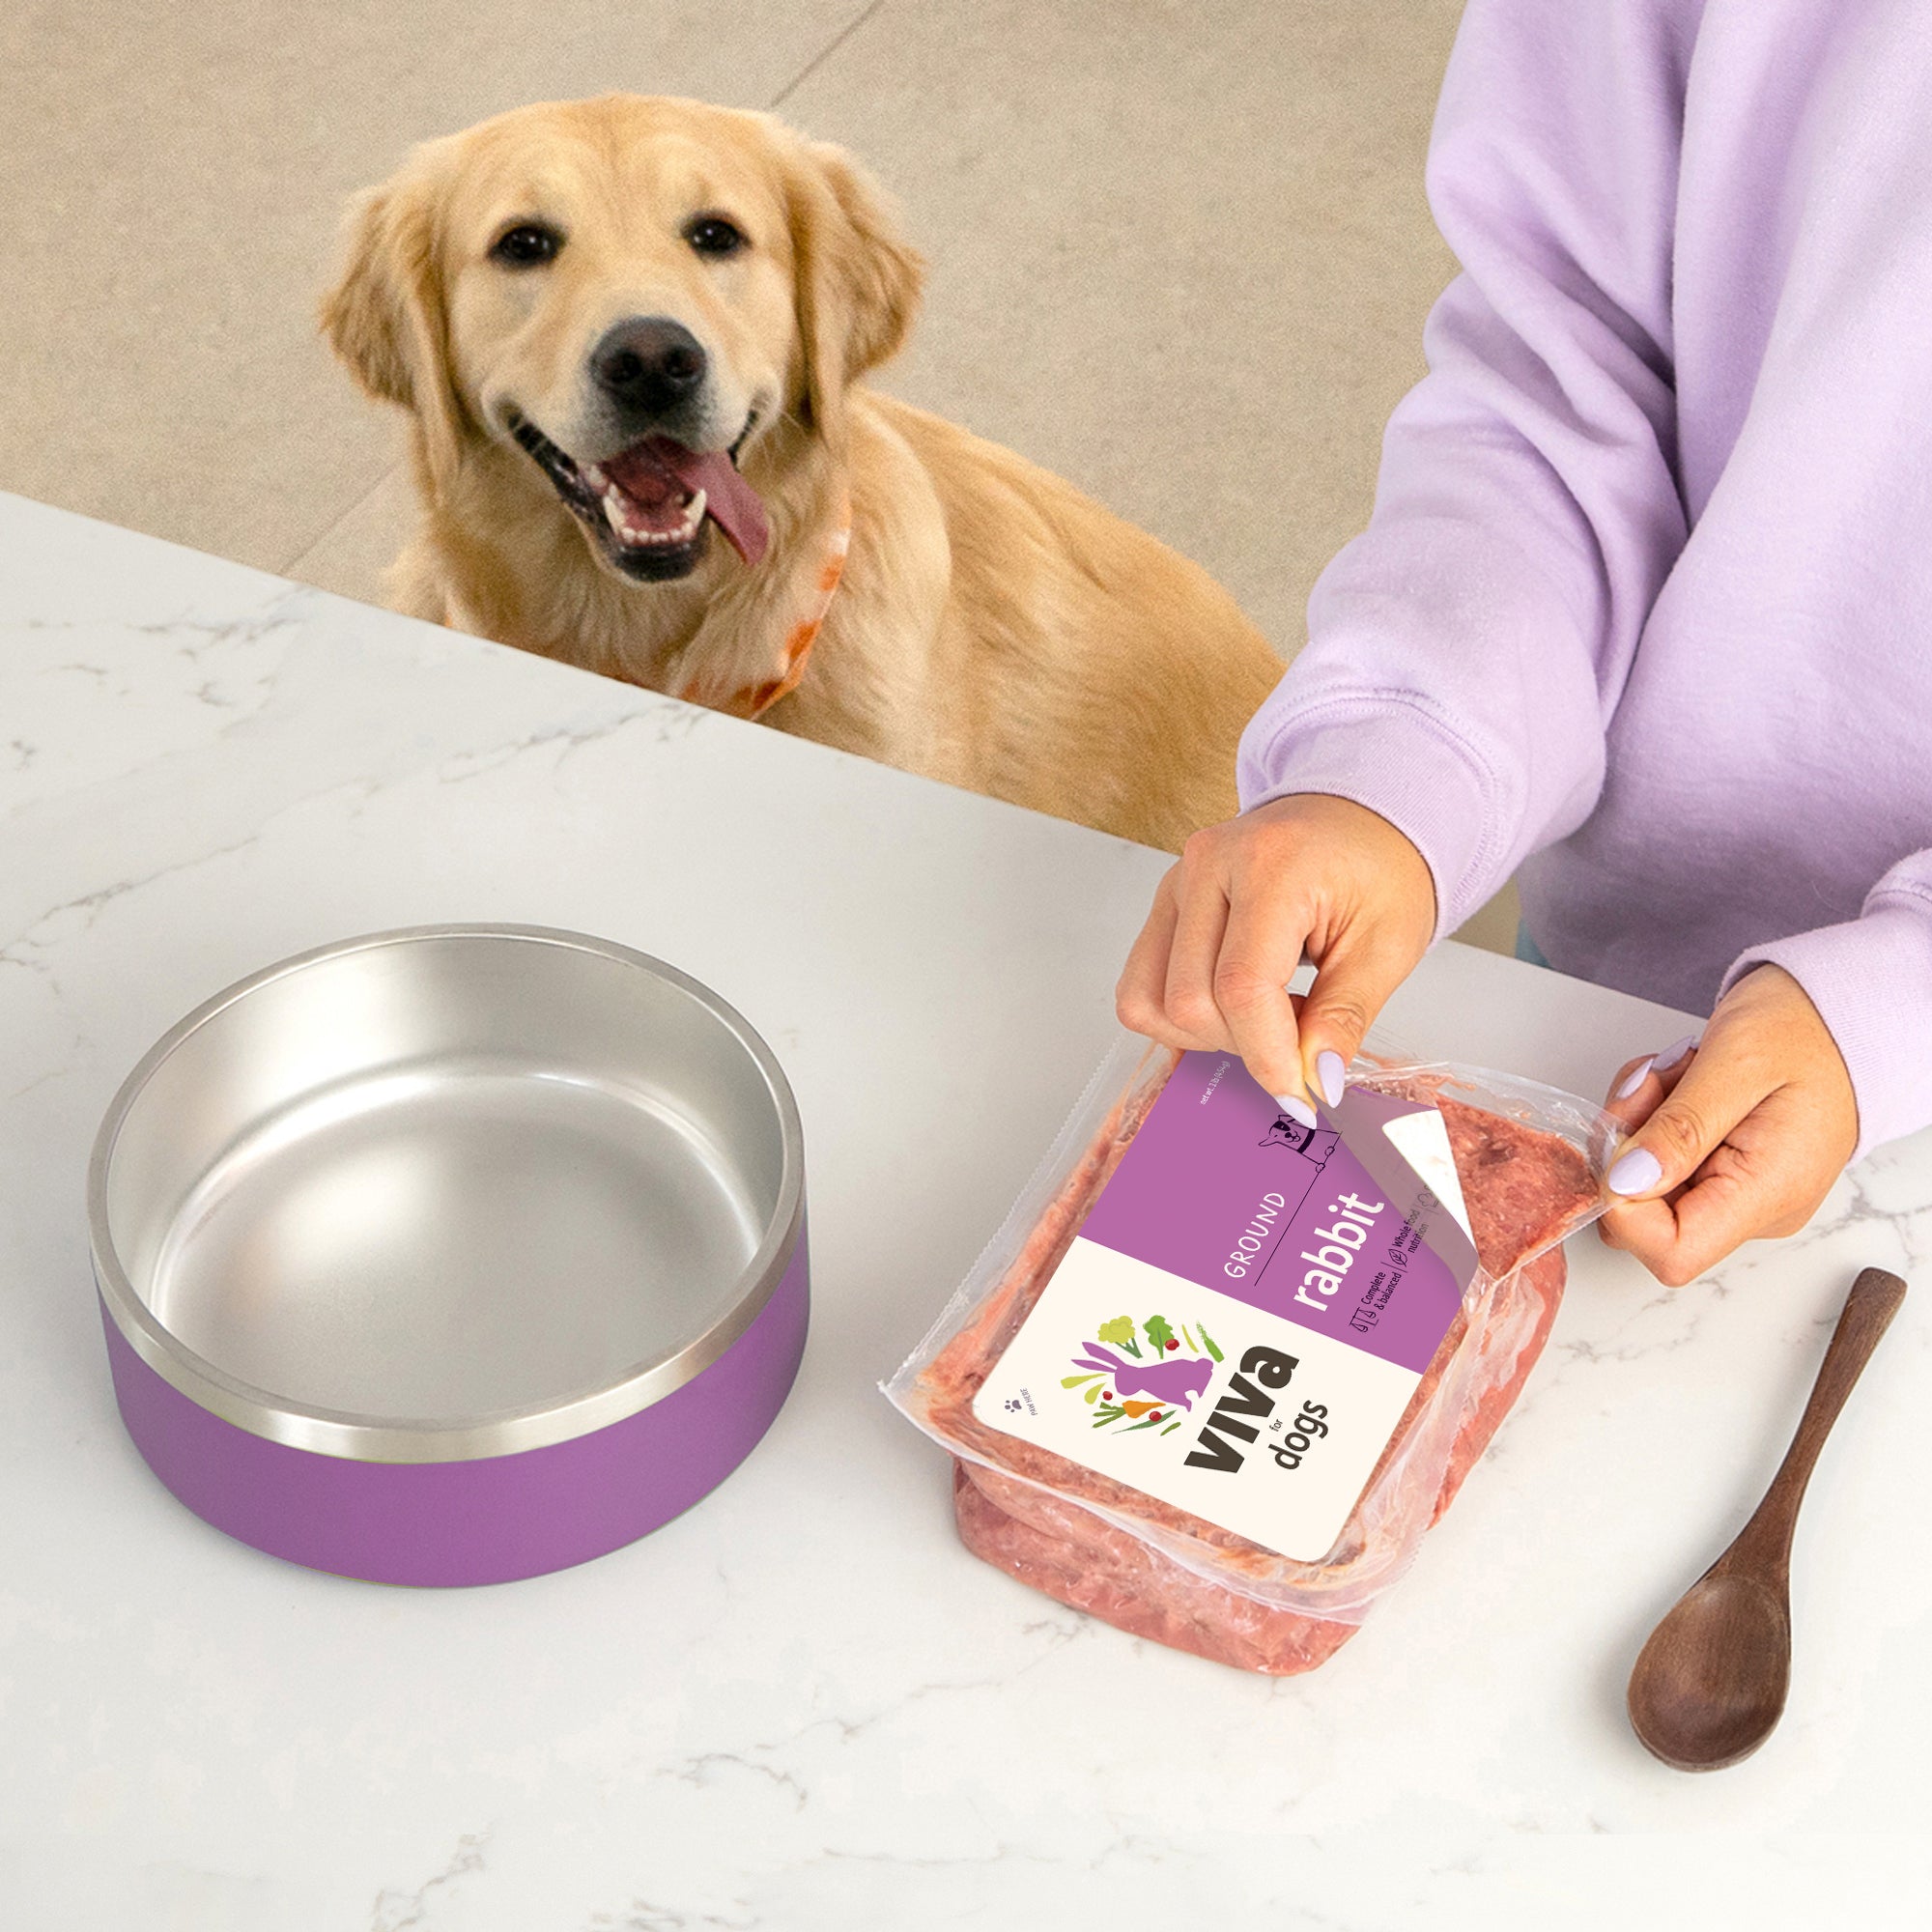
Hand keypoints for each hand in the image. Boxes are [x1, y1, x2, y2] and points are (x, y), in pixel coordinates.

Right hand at [1114, 793, 1436, 1118]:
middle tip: (1299, 1044)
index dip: (1269, 1056)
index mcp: (1270, 865)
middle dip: (1245, 1046)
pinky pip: (1142, 984)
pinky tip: (1235, 1003)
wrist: (1359, 816)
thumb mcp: (1388, 944)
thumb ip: (1345, 1016)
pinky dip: (1180, 1016)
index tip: (1303, 1096)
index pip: (1241, 987)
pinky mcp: (1164, 903)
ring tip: (1266, 1017)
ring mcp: (1175, 883)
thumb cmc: (1380, 868)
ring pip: (1150, 999)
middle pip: (1190, 1000)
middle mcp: (1206, 866)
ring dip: (1206, 1034)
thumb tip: (1314, 1082)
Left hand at [1598, 965, 1858, 1285]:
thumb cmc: (1802, 1032)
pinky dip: (1650, 1118)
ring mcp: (1737, 1193)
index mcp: (1766, 1193)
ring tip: (1677, 1072)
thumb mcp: (1734, 1066)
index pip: (1673, 1252)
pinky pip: (1658, 1162)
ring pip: (1642, 1183)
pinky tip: (1680, 1081)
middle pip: (1646, 1215)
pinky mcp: (1722, 1173)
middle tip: (1652, 1084)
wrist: (1837, 1016)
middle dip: (1627, 1146)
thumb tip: (1625, 1183)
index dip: (1626, 1206)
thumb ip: (1679, 1129)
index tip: (1624, 1140)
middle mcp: (1754, 1209)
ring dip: (1638, 1122)